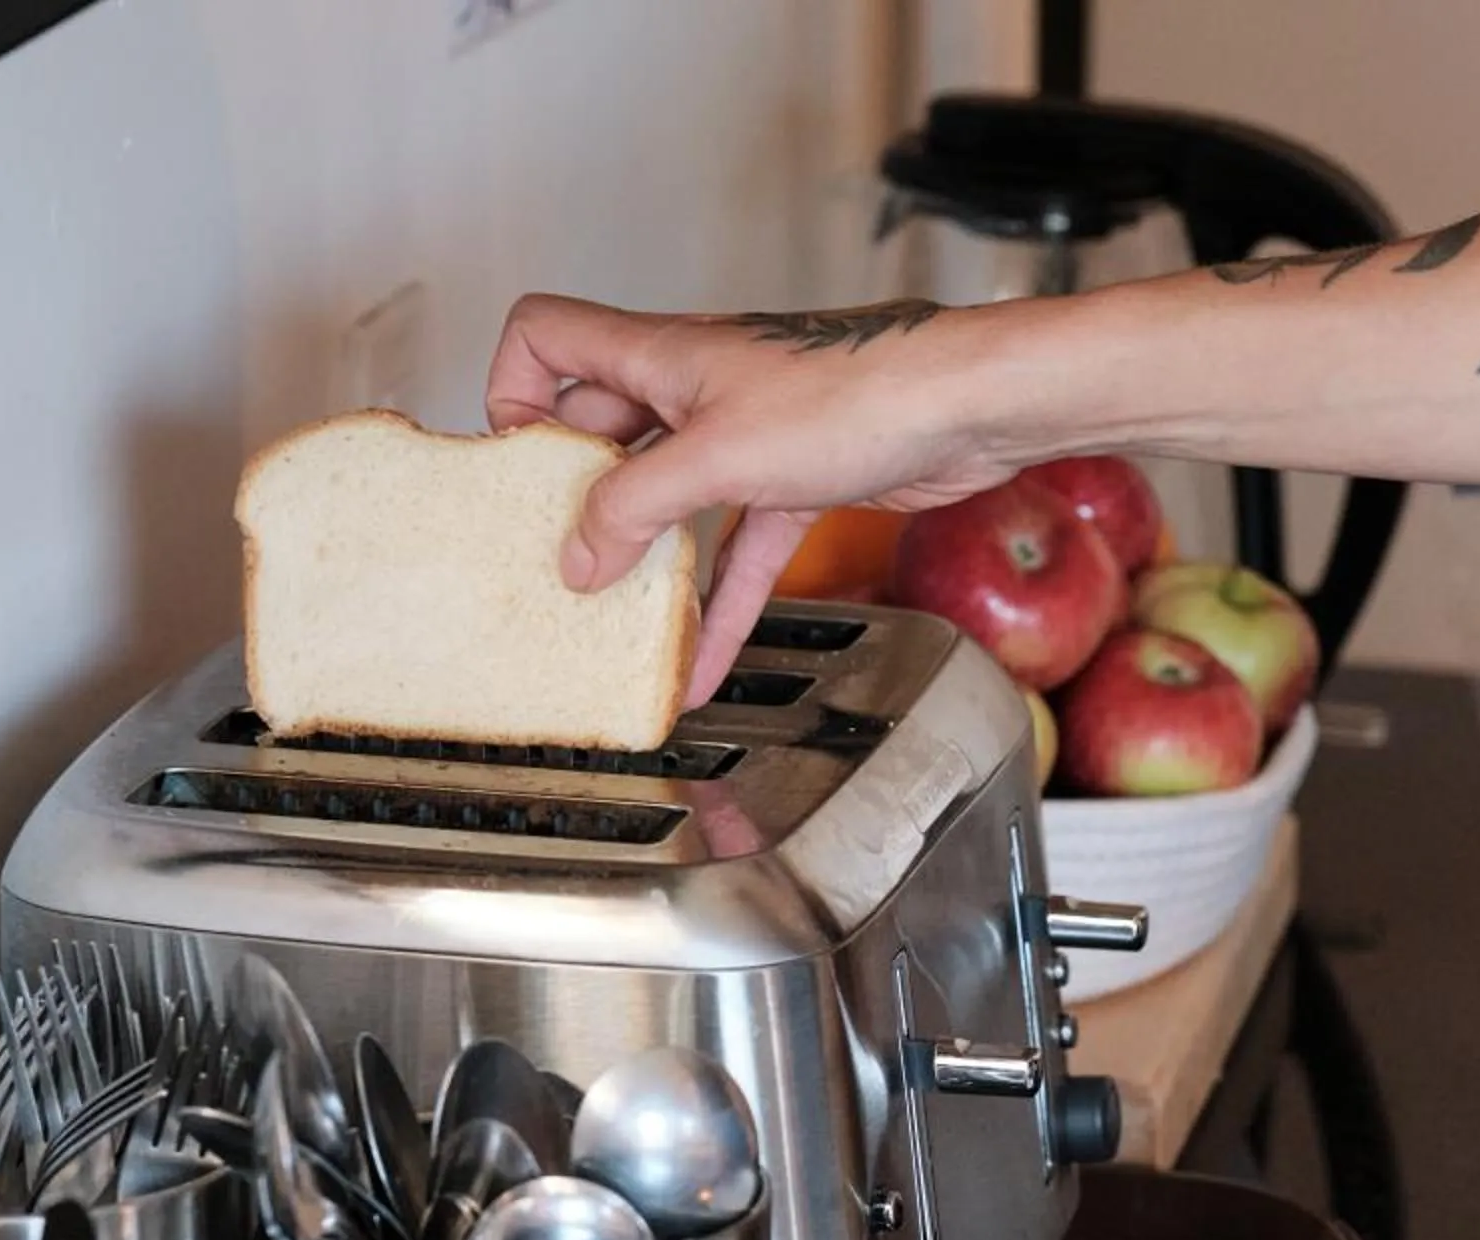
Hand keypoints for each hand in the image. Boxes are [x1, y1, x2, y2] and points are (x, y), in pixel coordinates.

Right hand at [485, 293, 1023, 699]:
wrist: (966, 407)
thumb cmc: (853, 395)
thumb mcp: (717, 455)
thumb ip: (635, 506)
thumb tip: (576, 555)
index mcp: (659, 354)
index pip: (547, 336)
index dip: (513, 390)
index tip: (516, 464)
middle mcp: (694, 386)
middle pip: (602, 434)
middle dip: (574, 498)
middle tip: (550, 562)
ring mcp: (744, 435)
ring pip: (669, 502)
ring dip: (644, 564)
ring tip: (611, 626)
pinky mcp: (792, 482)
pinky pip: (735, 550)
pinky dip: (717, 602)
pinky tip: (702, 664)